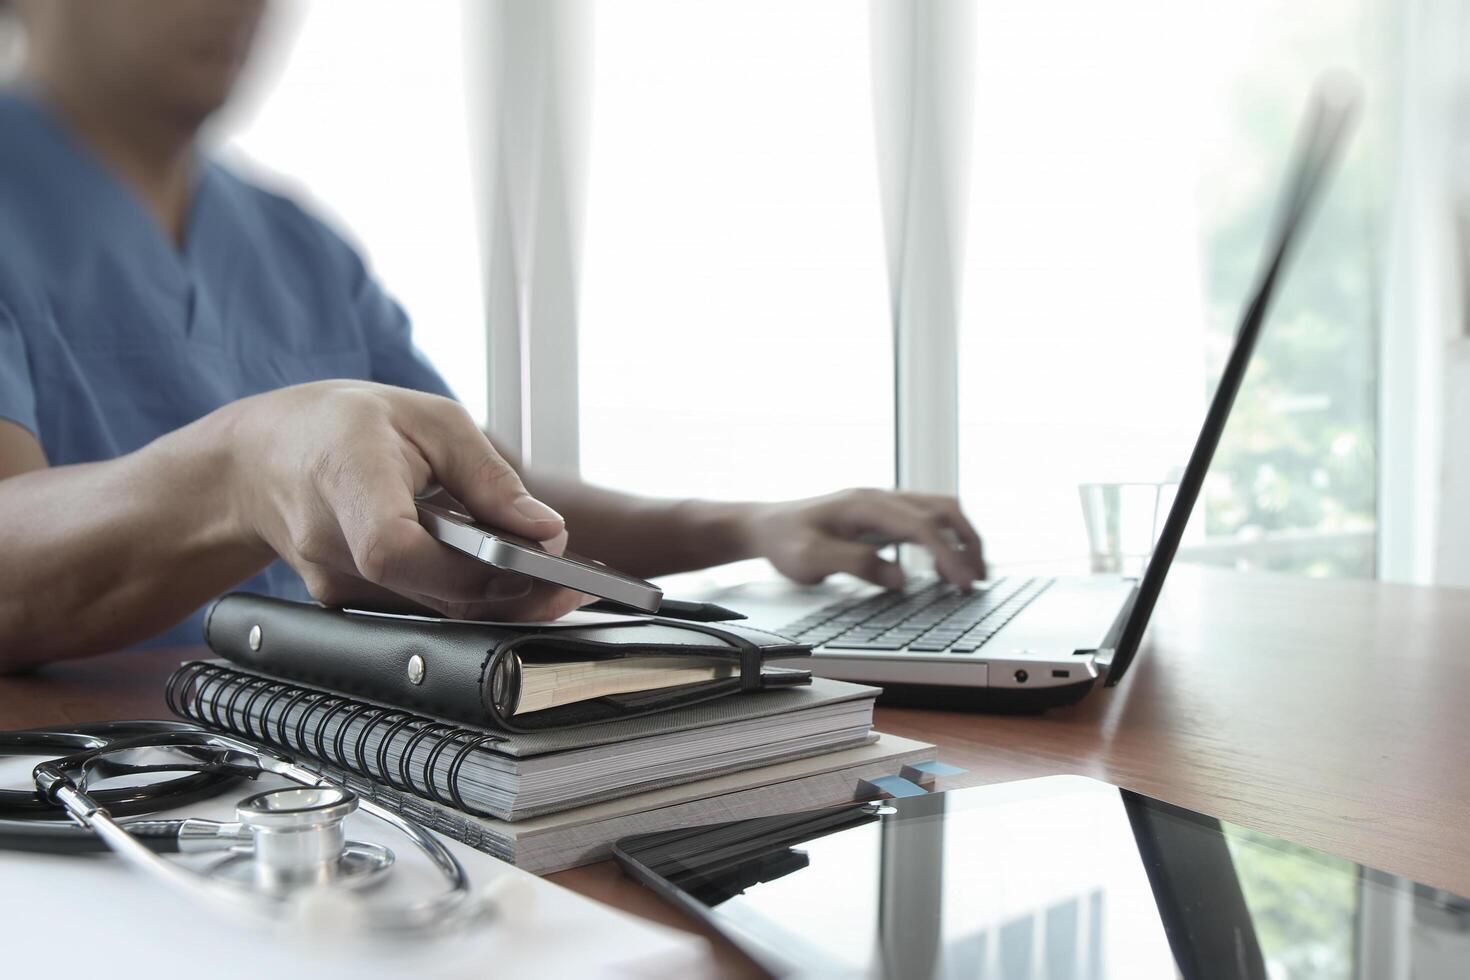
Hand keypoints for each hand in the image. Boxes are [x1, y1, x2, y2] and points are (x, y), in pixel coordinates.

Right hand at [220, 380, 583, 620]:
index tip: (529, 565)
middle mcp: (330, 543)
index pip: (392, 548)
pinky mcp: (348, 603)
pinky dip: (467, 597)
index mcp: (346, 480)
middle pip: (428, 591)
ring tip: (554, 581)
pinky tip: (506, 582)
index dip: (464, 570)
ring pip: (431, 610)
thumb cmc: (347, 426)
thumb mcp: (431, 420)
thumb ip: (490, 477)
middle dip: (510, 593)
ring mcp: (333, 583)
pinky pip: (420, 608)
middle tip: (575, 585)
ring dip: (498, 601)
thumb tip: (546, 531)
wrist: (265, 458)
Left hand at [744, 488, 984, 589]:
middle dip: (967, 542)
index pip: (921, 525)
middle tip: (979, 578)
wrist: (766, 526)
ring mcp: (883, 504)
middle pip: (942, 509)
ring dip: (961, 538)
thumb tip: (900, 577)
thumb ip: (856, 564)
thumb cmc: (785, 541)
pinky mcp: (883, 516)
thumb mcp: (811, 559)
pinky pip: (926, 520)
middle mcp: (880, 498)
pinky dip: (945, 539)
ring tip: (972, 573)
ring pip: (939, 511)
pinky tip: (945, 565)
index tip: (963, 582)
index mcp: (866, 505)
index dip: (947, 554)